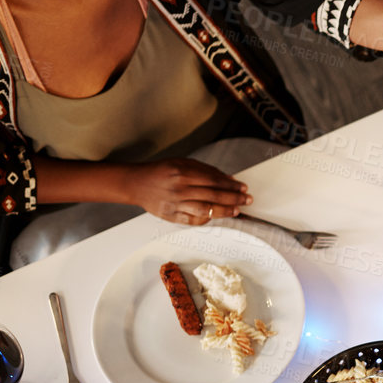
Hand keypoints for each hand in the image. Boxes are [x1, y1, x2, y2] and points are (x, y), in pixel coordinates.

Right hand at [127, 158, 249, 224]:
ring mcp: (175, 203)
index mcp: (183, 172)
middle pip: (213, 195)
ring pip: (206, 209)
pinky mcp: (171, 215)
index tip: (243, 187)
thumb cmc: (160, 172)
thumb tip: (227, 178)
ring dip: (225, 210)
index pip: (214, 180)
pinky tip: (217, 216)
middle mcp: (180, 188)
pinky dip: (207, 219)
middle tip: (247, 199)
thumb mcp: (182, 163)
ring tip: (237, 210)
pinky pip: (193, 220)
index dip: (231, 185)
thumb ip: (205, 170)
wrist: (135, 183)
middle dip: (234, 198)